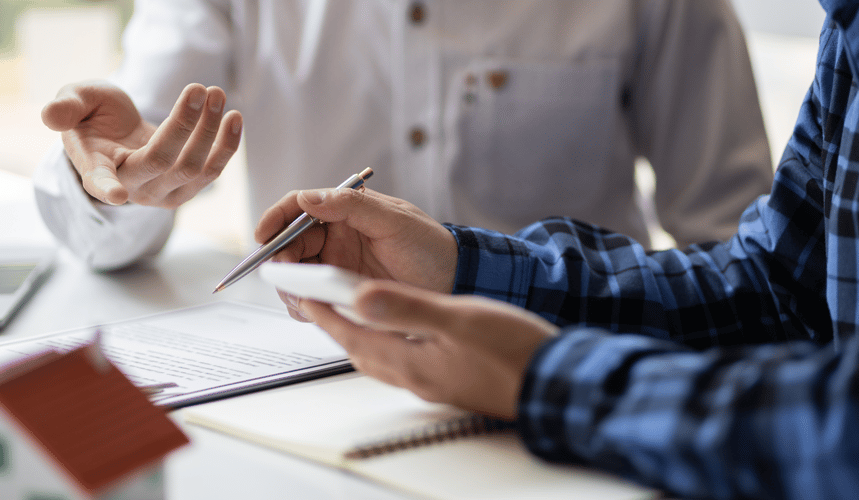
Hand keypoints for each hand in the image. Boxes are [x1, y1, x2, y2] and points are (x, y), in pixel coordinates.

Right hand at [41, 80, 241, 207]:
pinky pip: (212, 172)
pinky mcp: (186, 189)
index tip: (115, 195)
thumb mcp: (76, 102)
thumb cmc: (93, 117)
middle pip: (164, 162)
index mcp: (95, 170)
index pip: (99, 183)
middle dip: (186, 124)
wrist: (118, 134)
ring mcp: (161, 193)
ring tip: (216, 93)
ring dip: (211, 131)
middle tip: (201, 88)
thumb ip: (66, 107)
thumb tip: (50, 115)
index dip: (107, 188)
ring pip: (193, 168)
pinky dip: (226, 145)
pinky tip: (233, 117)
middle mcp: (131, 188)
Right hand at [255, 188, 456, 319]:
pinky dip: (305, 305)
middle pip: (289, 243)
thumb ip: (351, 206)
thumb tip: (308, 199)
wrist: (454, 281)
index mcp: (344, 211)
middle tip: (285, 275)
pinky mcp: (340, 293)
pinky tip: (315, 310)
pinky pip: (311, 298)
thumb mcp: (394, 221)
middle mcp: (335, 237)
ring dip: (290, 284)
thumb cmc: (430, 245)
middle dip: (279, 259)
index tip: (263, 236)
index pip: (297, 207)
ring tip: (303, 297)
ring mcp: (336, 265)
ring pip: (295, 273)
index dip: (275, 219)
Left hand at [300, 280, 558, 418]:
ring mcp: (433, 383)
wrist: (553, 384)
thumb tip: (361, 297)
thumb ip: (407, 307)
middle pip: (360, 350)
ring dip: (362, 335)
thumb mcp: (458, 318)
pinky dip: (390, 343)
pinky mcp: (449, 381)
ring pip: (381, 358)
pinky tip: (401, 331)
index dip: (325, 313)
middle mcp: (415, 376)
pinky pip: (404, 361)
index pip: (353, 334)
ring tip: (353, 312)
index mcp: (410, 360)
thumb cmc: (512, 352)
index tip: (304, 294)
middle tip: (320, 302)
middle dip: (337, 326)